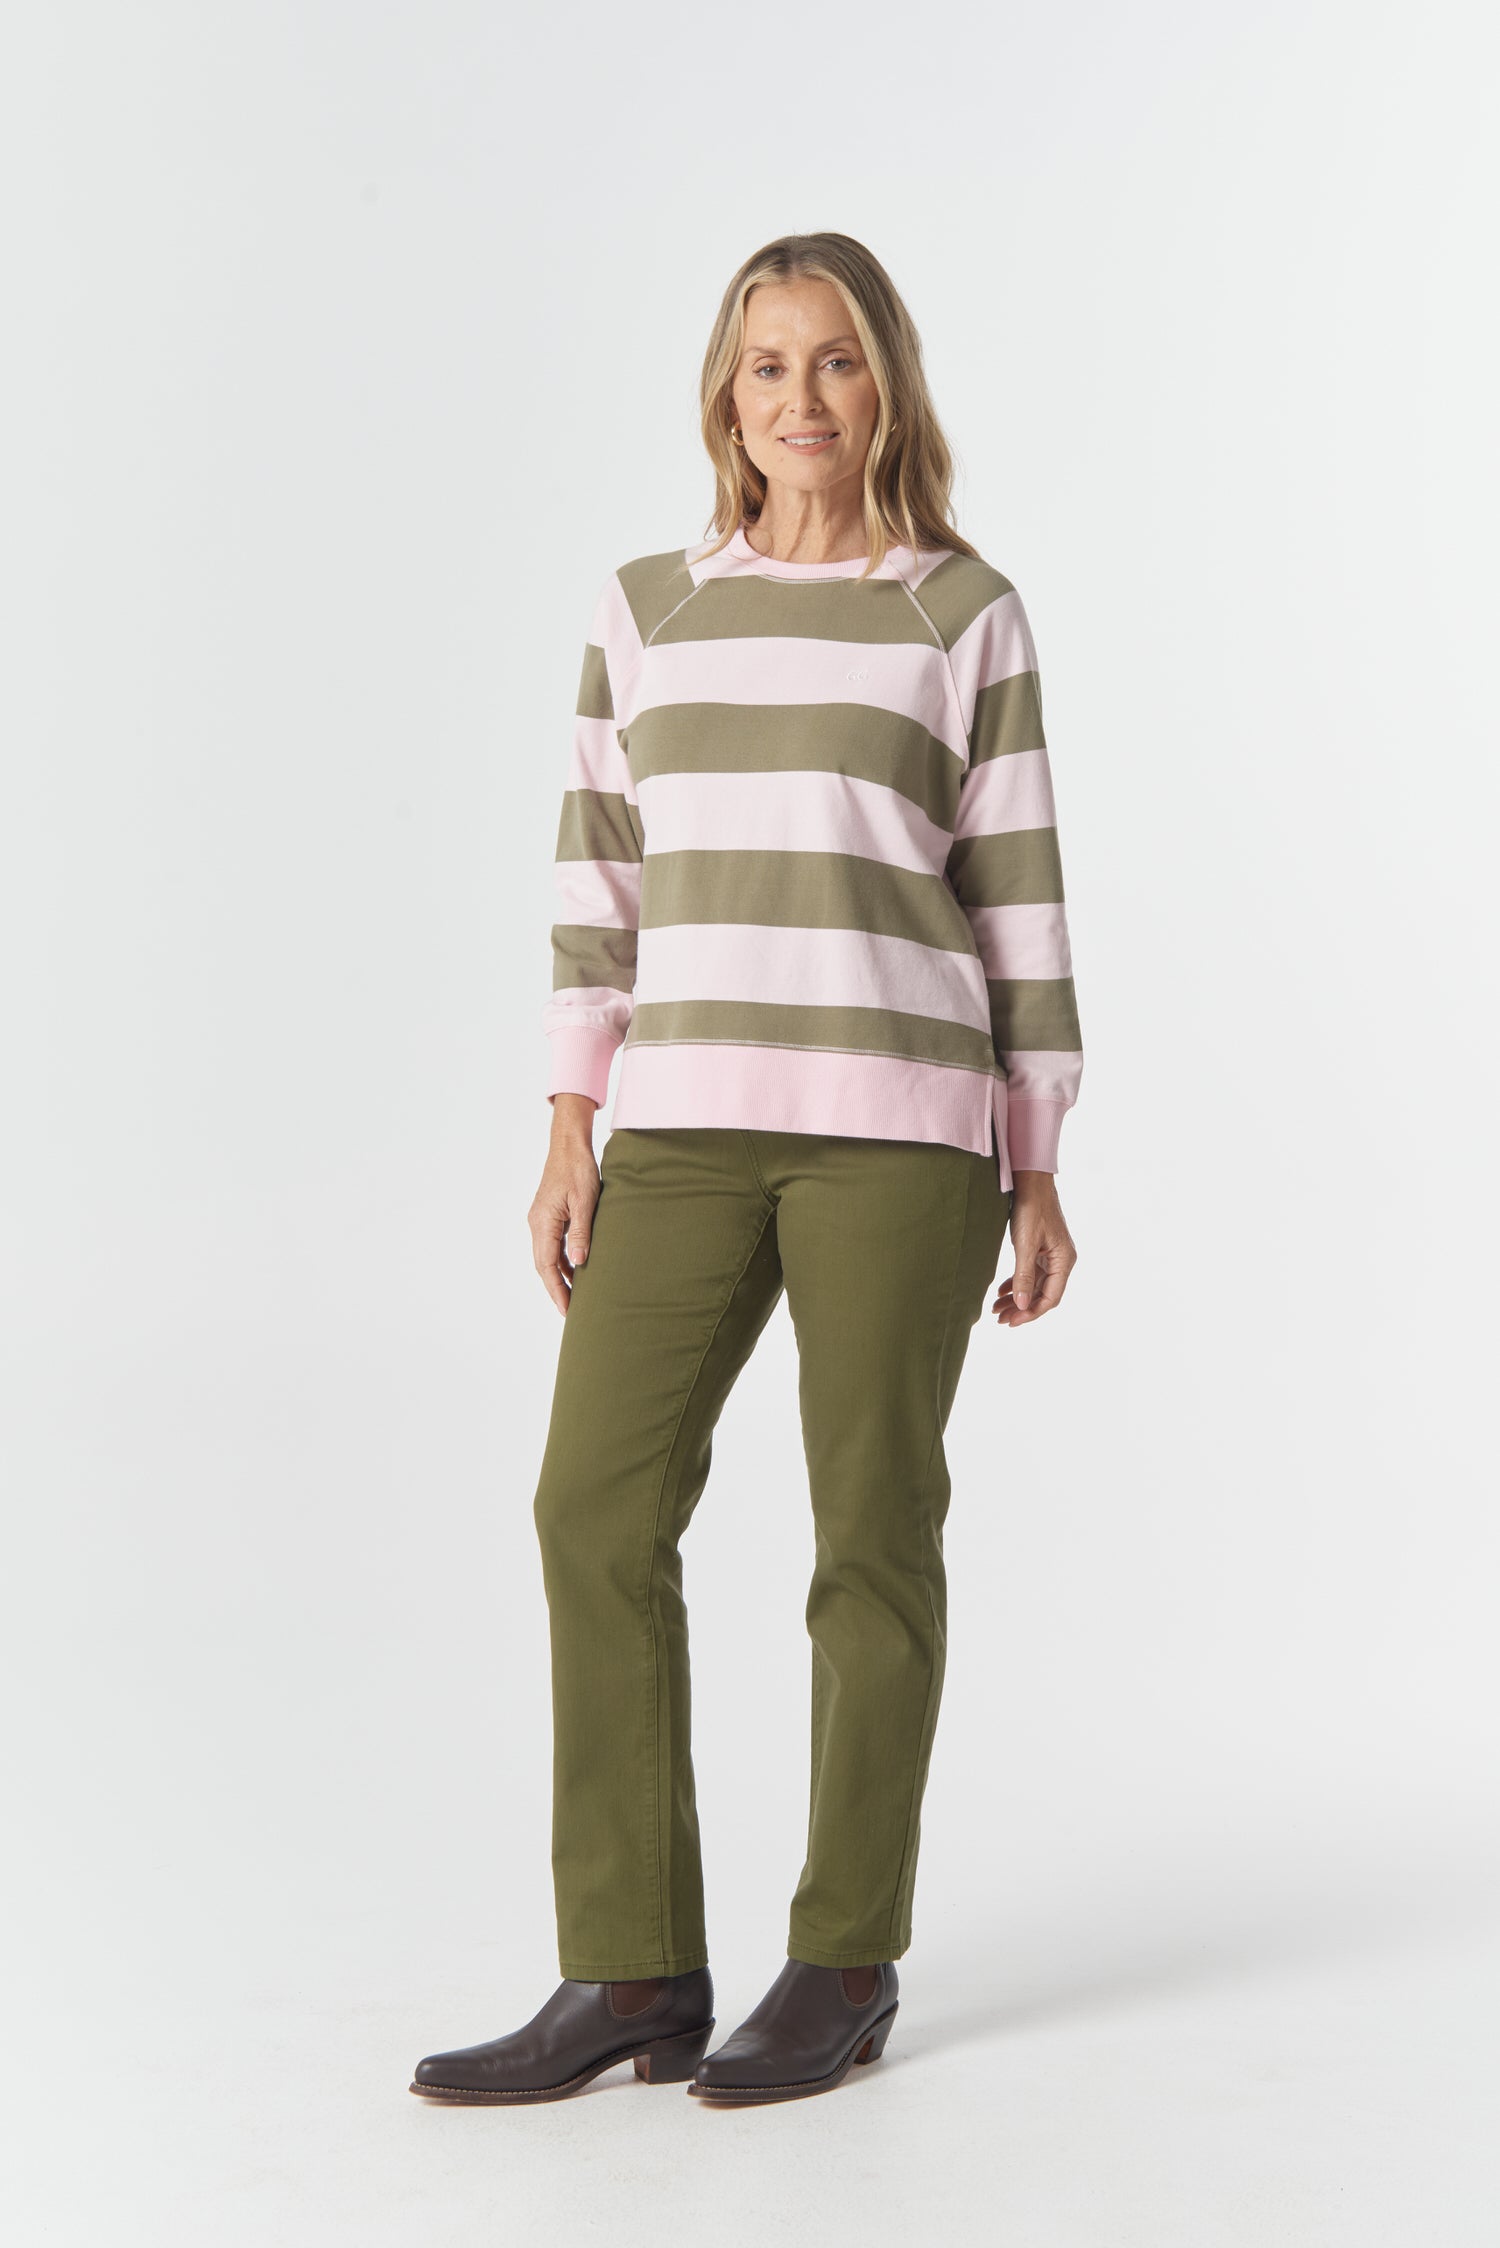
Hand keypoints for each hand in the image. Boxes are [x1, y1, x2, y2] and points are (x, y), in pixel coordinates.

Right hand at [530, 1095, 600, 1313]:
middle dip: (557, 1290)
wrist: (568, 1145)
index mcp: (543, 1223)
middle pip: (544, 1266)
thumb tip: (579, 1263)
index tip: (567, 1310)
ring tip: (576, 1297)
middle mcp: (537, 1224)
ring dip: (560, 1277)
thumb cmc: (578, 1170)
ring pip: (547, 1257)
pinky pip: (552, 1245)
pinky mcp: (548, 1216)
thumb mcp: (585, 1202)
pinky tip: (577, 1270)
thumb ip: (581, 1233)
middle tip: (572, 1312)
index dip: (557, 1290)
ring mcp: (540, 1220)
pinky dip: (563, 1261)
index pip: (547, 1266)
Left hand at [993, 1170, 1076, 1326]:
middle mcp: (1061, 1261)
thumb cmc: (1031, 1209)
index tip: (1011, 1321)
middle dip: (1021, 1308)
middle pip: (1042, 1294)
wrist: (1030, 1181)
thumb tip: (1023, 1305)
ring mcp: (1051, 1255)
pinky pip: (1030, 1273)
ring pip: (1034, 1285)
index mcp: (1064, 1261)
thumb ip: (1024, 1276)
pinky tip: (1001, 1291)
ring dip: (1017, 1297)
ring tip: (996, 1309)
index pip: (1050, 1298)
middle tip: (1000, 1319)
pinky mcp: (1041, 1248)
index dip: (1031, 1312)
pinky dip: (1017, 1283)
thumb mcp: (1025, 1245)